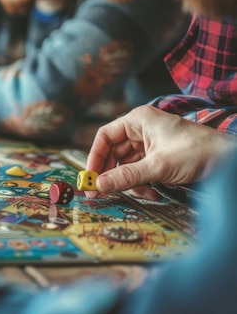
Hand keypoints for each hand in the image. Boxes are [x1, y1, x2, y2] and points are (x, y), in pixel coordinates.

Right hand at [86, 105, 235, 197]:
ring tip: (142, 194)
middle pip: (114, 153)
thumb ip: (126, 177)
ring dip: (130, 182)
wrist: (230, 161)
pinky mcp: (159, 158)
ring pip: (126, 165)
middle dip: (111, 174)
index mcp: (138, 120)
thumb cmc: (198, 152)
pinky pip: (140, 171)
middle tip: (101, 193)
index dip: (95, 157)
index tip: (90, 178)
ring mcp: (151, 144)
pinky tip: (153, 193)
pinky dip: (142, 184)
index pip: (105, 136)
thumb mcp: (158, 166)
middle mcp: (142, 129)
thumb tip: (99, 187)